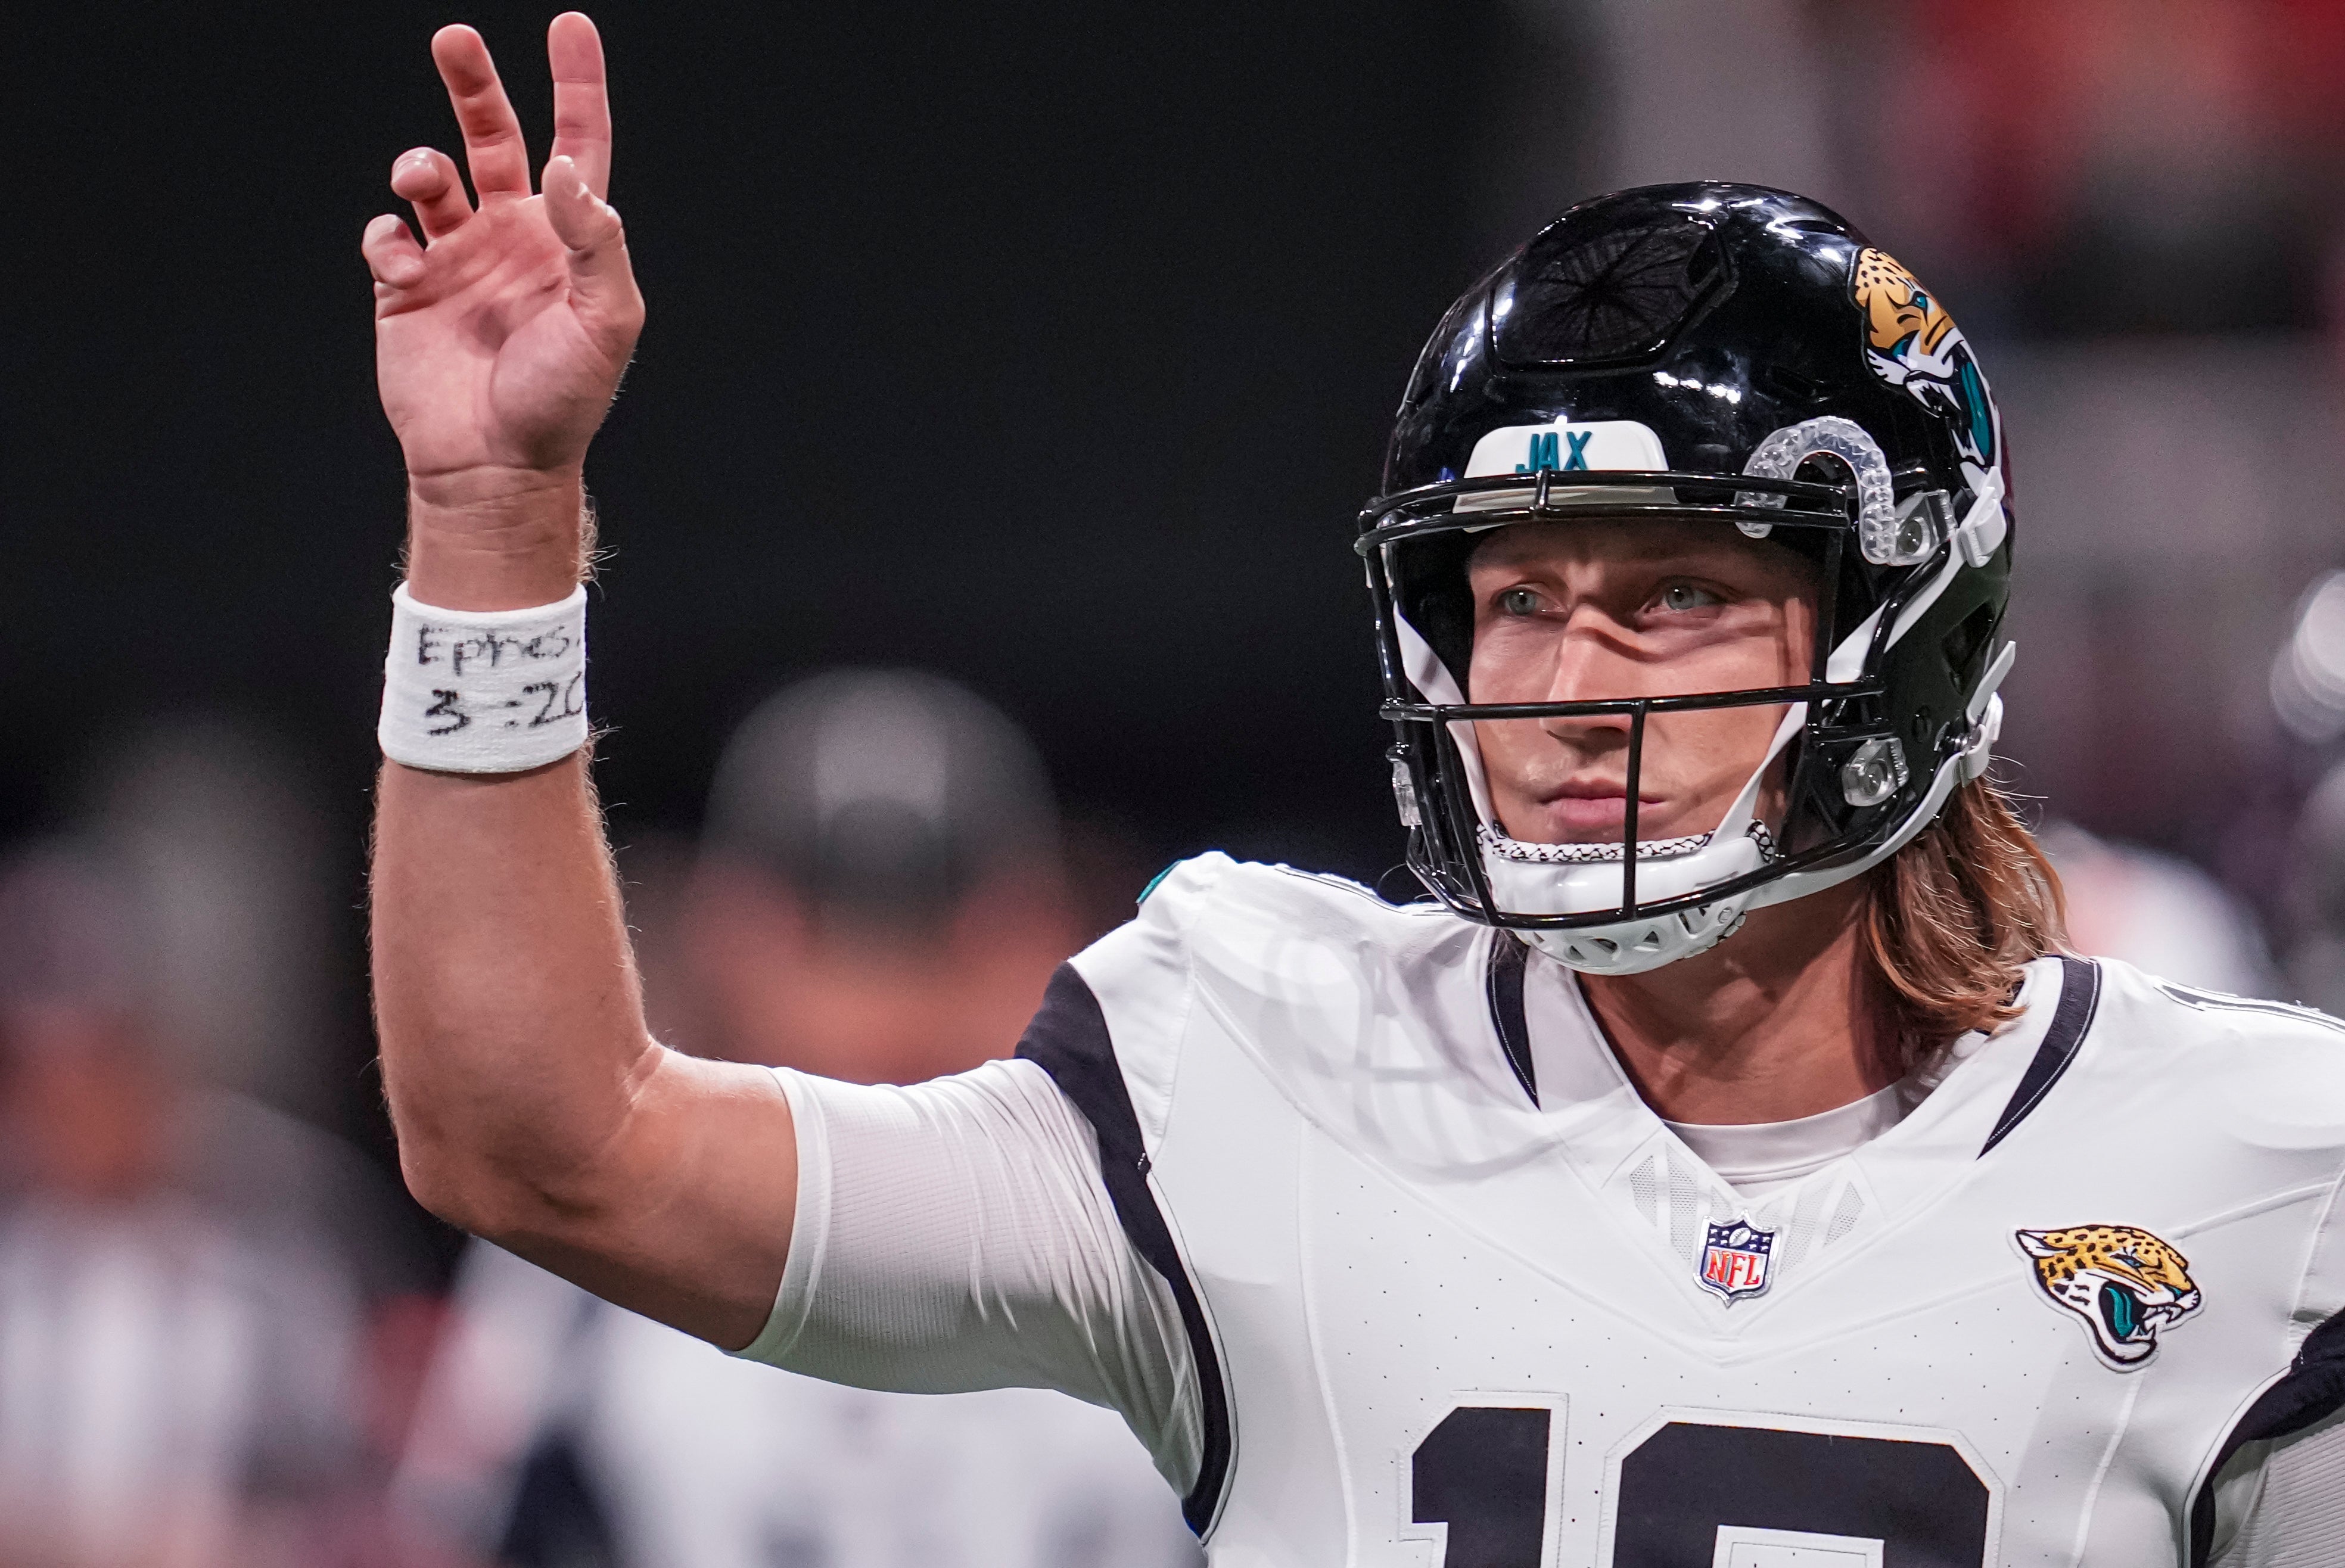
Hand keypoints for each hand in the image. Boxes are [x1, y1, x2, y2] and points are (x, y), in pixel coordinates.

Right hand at [363, 15, 642, 562]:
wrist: (496, 465)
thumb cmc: (562, 401)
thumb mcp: (607, 323)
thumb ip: (596, 241)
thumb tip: (568, 170)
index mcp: (567, 239)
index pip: (577, 145)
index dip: (576, 85)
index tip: (571, 25)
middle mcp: (512, 237)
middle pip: (493, 136)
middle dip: (473, 83)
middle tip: (455, 37)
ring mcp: (458, 259)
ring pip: (430, 176)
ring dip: (419, 164)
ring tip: (421, 180)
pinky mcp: (406, 289)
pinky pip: (386, 235)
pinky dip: (388, 236)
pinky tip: (407, 268)